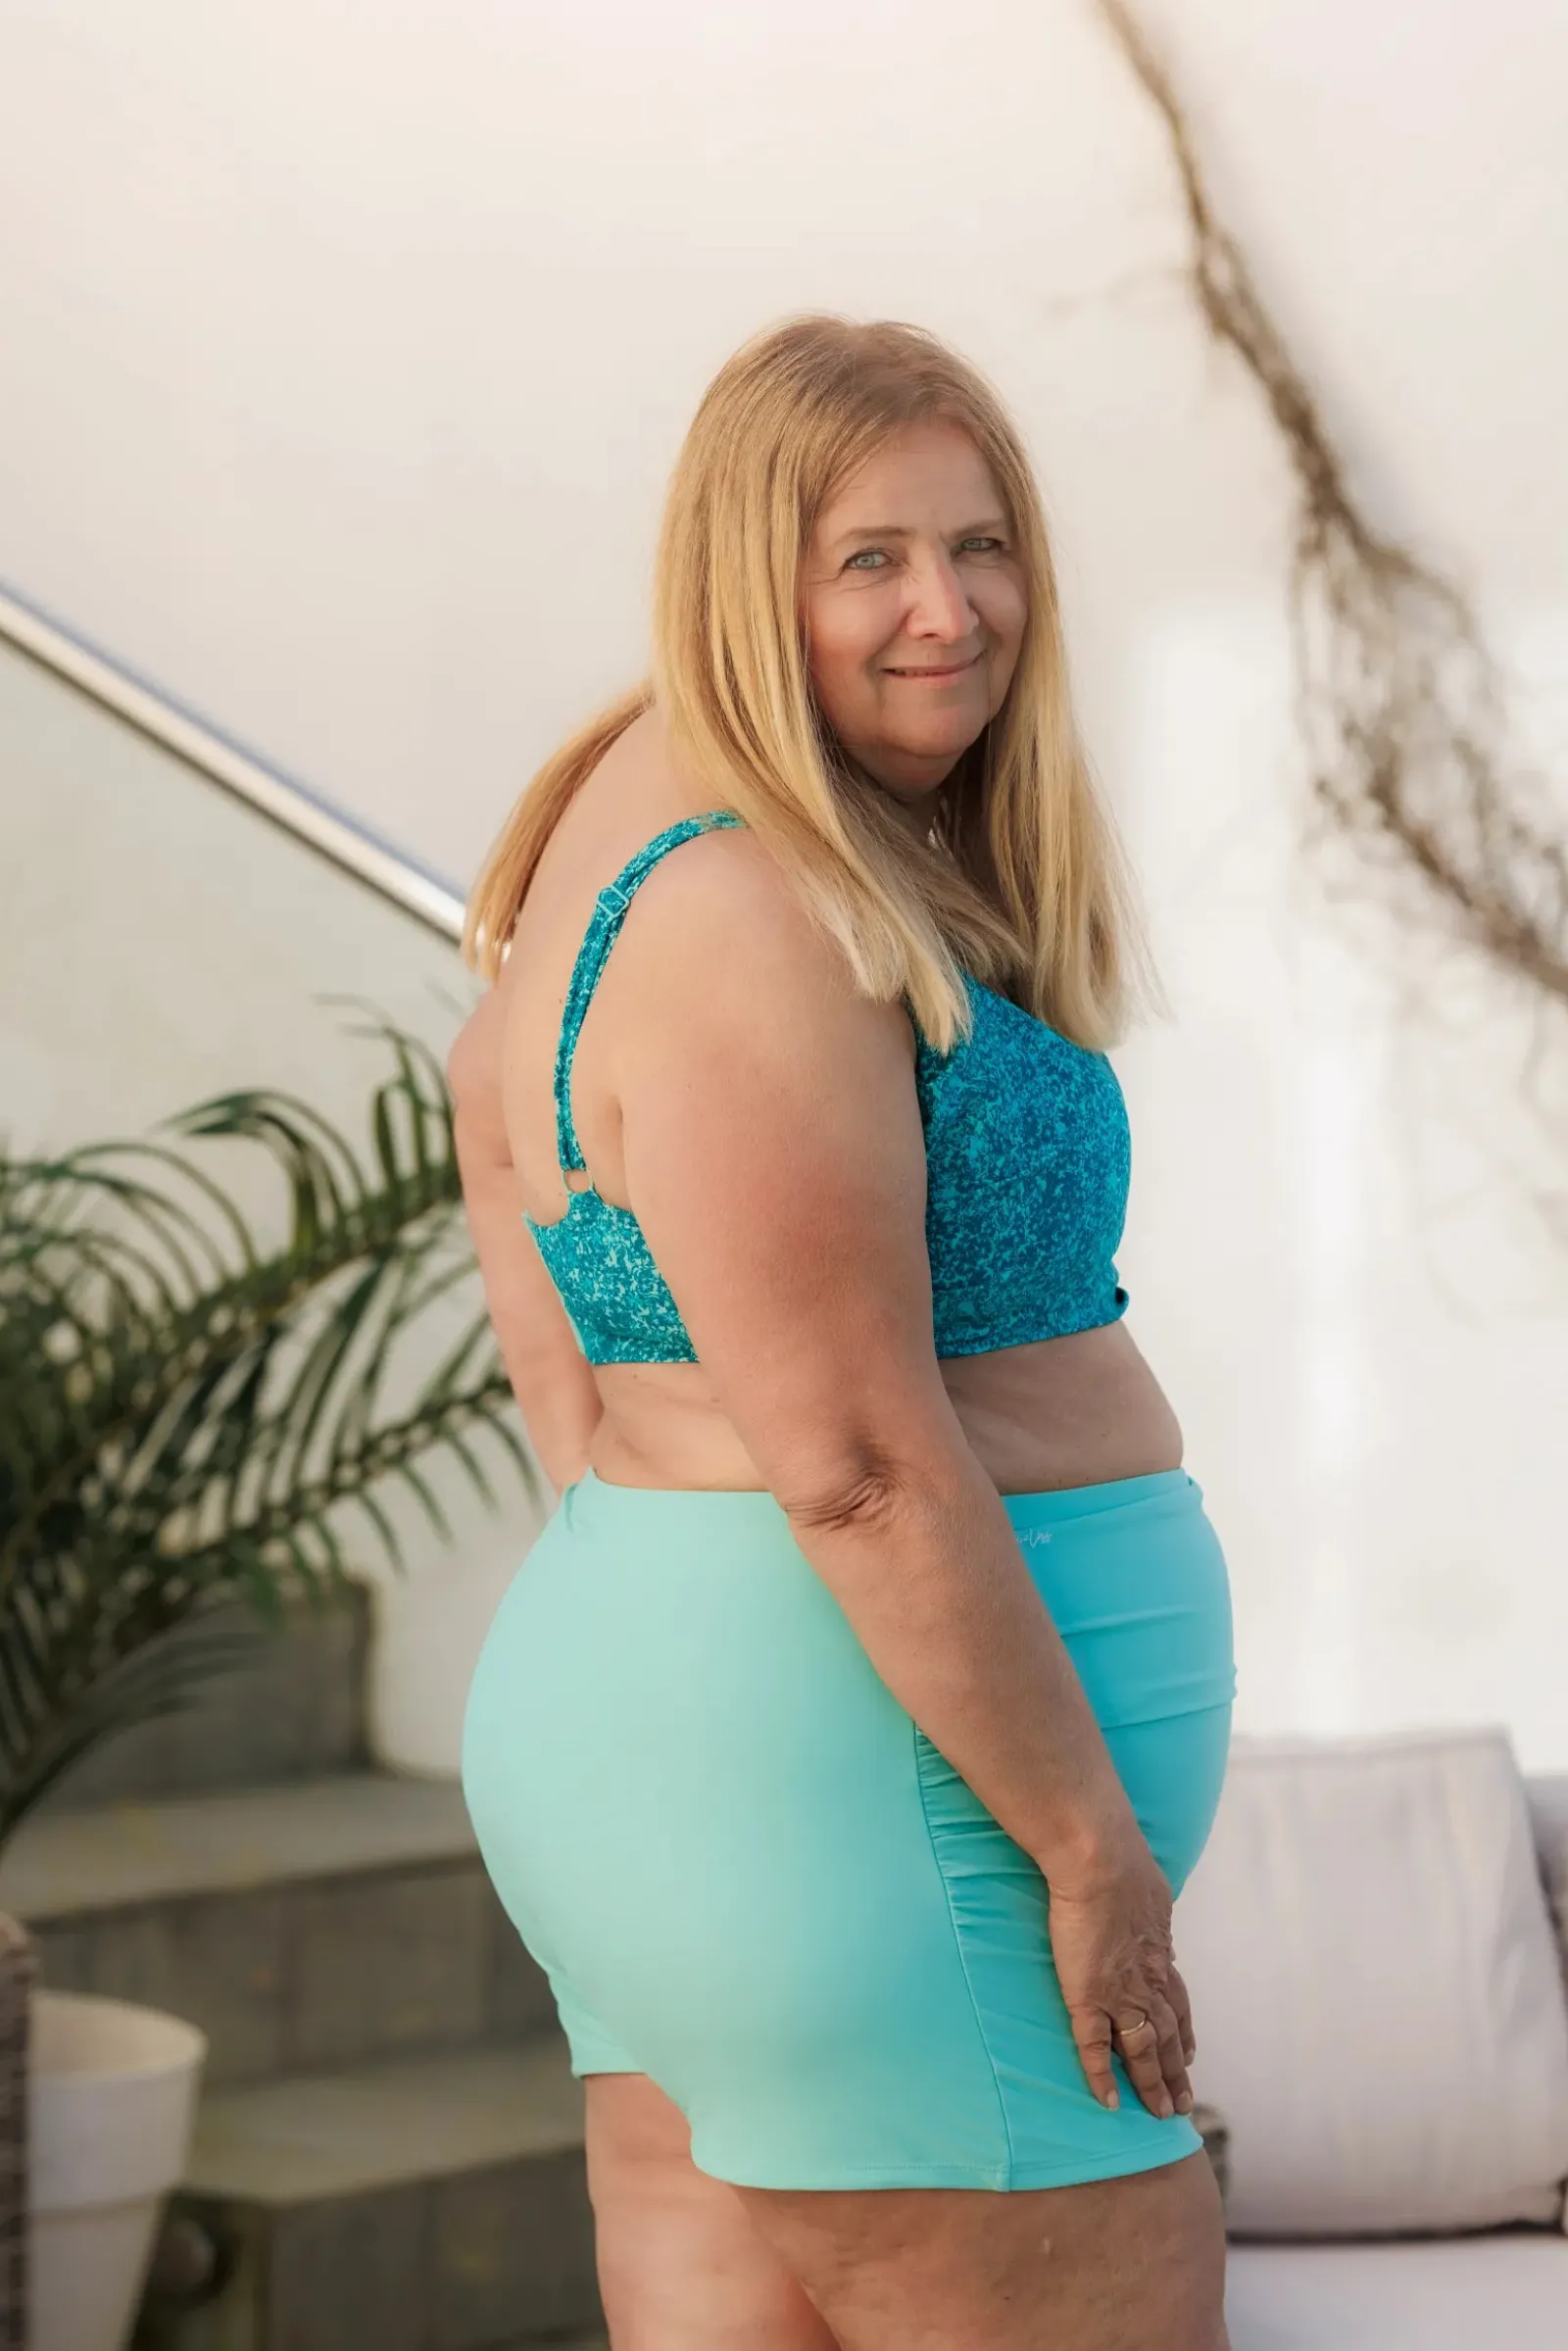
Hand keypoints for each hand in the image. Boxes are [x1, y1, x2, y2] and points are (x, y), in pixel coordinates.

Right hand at [1046, 1830, 1196, 2121]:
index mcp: (1159, 1955)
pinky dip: (1103, 2078)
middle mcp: (1148, 1981)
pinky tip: (1107, 2102)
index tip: (1191, 2056)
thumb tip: (1149, 1903)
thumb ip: (1148, 1908)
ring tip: (1158, 2113)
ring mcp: (1120, 1993)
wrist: (1100, 1863)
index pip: (1178, 2005)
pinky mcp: (1088, 1997)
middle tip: (1183, 2106)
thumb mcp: (1148, 1889)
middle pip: (1169, 2037)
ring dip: (1152, 2084)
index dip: (1185, 2033)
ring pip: (1143, 2051)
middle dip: (1177, 2072)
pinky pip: (1096, 2048)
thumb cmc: (1119, 1863)